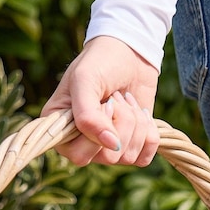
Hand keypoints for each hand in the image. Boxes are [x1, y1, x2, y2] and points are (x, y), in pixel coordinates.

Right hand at [40, 36, 160, 166]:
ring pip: (128, 157)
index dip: (98, 133)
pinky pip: (144, 158)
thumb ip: (88, 116)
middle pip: (109, 158)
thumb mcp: (85, 81)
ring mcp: (107, 147)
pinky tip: (141, 113)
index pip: (80, 155)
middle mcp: (81, 144)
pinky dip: (149, 134)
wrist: (130, 51)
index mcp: (60, 131)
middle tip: (116, 99)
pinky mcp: (131, 145)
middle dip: (122, 125)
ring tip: (126, 100)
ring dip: (136, 123)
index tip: (104, 104)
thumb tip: (112, 145)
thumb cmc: (99, 62)